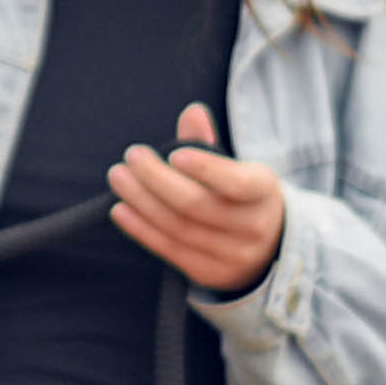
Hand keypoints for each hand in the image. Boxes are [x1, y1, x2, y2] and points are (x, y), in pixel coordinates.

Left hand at [108, 103, 283, 294]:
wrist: (266, 248)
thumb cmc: (240, 196)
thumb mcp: (237, 168)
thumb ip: (209, 143)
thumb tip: (192, 112)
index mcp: (264, 192)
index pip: (238, 183)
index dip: (205, 168)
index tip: (173, 152)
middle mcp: (254, 227)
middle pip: (197, 205)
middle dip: (157, 179)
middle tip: (132, 156)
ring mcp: (233, 255)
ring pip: (179, 228)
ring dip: (142, 201)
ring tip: (119, 177)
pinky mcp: (210, 273)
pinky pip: (170, 250)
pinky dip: (141, 229)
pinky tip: (120, 209)